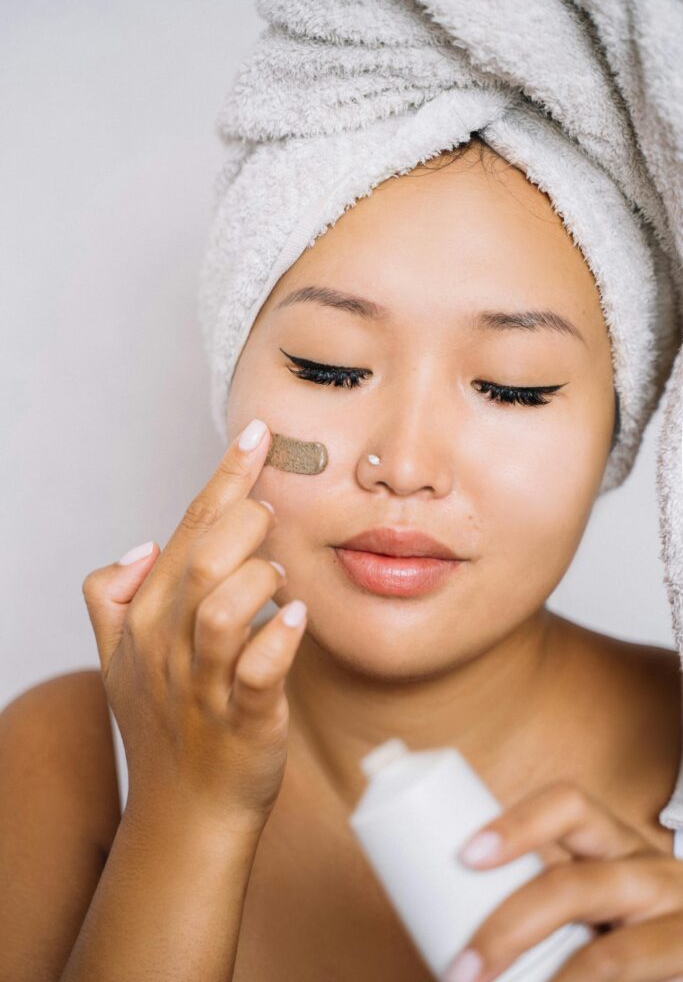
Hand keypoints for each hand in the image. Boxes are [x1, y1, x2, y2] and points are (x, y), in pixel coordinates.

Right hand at [81, 418, 306, 837]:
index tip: (258, 433)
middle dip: (243, 523)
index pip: (186, 531)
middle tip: (271, 518)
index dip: (224, 478)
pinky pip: (257, 675)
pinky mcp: (245, 722)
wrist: (184, 814)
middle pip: (201, 561)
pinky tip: (295, 621)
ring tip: (280, 575)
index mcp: (147, 619)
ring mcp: (204, 687)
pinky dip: (277, 642)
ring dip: (257, 579)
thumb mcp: (117, 659)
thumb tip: (139, 545)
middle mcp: (170, 647)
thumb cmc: (162, 726)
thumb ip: (111, 597)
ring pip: (220, 612)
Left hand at [443, 781, 682, 981]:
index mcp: (612, 843)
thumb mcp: (587, 907)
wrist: (681, 965)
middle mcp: (651, 872)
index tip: (465, 855)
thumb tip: (440, 938)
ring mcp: (680, 921)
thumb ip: (531, 905)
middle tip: (461, 971)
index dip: (517, 824)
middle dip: (508, 930)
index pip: (568, 805)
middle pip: (574, 885)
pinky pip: (635, 980)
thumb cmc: (622, 935)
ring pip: (611, 955)